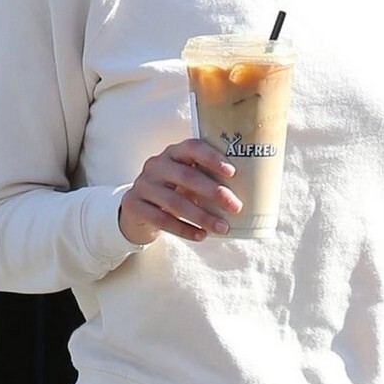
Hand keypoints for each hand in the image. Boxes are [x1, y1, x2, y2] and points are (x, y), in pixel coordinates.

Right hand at [119, 140, 242, 245]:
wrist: (137, 208)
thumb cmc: (172, 191)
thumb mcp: (185, 180)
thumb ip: (206, 179)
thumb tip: (249, 192)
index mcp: (172, 153)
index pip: (192, 148)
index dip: (212, 158)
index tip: (232, 172)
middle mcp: (156, 165)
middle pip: (186, 177)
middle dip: (214, 192)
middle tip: (236, 206)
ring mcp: (143, 185)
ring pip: (174, 202)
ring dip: (202, 217)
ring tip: (223, 228)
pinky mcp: (134, 205)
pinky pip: (162, 220)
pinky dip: (184, 230)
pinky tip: (201, 236)